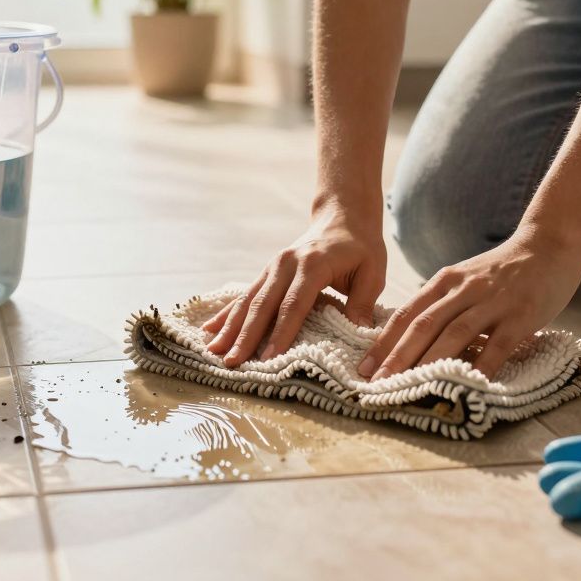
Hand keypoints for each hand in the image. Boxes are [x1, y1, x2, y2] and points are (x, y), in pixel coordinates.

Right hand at [203, 206, 386, 366]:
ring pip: (247, 300)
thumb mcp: (372, 272)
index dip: (280, 332)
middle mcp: (286, 264)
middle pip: (262, 305)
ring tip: (212, 352)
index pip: (294, 304)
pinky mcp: (266, 272)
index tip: (269, 358)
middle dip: (245, 336)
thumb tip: (357, 335)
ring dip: (229, 327)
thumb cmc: (361, 248)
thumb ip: (362, 303)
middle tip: (232, 362)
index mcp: (312, 265)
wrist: (343, 217)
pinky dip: (225, 314)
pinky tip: (208, 330)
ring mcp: (272, 267)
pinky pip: (243, 295)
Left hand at [357, 230, 580, 379]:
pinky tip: (466, 386)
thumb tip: (411, 341)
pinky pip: (497, 346)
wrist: (549, 245)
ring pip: (453, 335)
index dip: (383, 342)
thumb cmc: (503, 271)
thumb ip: (442, 304)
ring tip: (410, 388)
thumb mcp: (464, 280)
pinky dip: (480, 367)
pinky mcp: (520, 316)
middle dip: (397, 357)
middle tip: (377, 384)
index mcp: (445, 282)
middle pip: (423, 325)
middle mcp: (463, 290)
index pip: (406, 314)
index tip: (364, 367)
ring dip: (428, 364)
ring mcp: (492, 302)